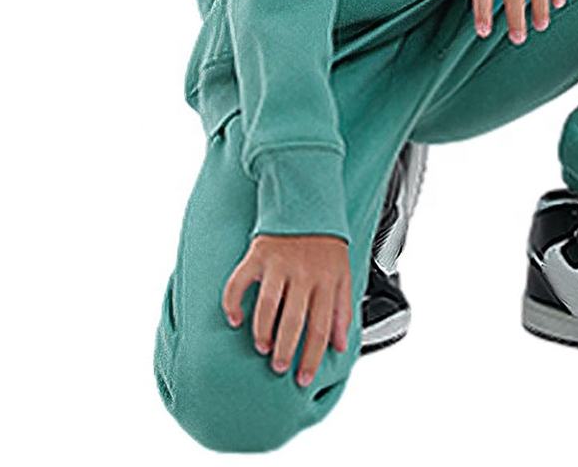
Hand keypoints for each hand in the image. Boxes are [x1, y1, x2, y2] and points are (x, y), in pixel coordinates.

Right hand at [222, 234, 351, 386]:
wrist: (309, 202)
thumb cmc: (327, 244)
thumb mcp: (344, 273)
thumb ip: (343, 309)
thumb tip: (340, 344)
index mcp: (326, 280)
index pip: (320, 327)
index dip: (311, 356)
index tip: (303, 377)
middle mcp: (303, 273)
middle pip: (293, 320)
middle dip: (285, 350)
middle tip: (279, 368)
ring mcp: (279, 263)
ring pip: (267, 305)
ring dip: (262, 331)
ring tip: (262, 348)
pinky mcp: (259, 254)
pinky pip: (239, 282)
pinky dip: (232, 302)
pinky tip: (234, 319)